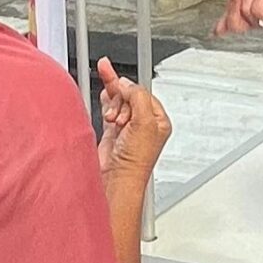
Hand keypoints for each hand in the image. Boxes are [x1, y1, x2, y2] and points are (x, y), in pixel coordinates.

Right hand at [96, 57, 170, 178]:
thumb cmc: (135, 160)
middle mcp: (144, 123)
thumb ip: (138, 97)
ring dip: (112, 104)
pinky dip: (106, 102)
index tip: (121, 85)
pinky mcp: (113, 131)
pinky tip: (104, 92)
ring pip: (118, 101)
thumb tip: (126, 85)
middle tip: (117, 110)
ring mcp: (128, 127)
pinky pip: (109, 109)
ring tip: (111, 117)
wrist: (116, 177)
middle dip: (120, 100)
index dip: (131, 90)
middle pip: (130, 96)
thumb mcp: (144, 122)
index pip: (144, 94)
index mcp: (158, 120)